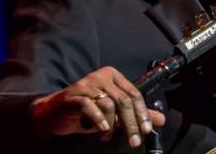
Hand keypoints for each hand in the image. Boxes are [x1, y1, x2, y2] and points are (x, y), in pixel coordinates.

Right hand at [31, 66, 164, 146]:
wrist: (54, 114)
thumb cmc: (86, 113)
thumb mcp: (114, 114)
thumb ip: (136, 114)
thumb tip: (161, 120)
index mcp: (113, 76)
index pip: (134, 93)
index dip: (142, 113)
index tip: (147, 130)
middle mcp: (100, 76)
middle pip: (123, 100)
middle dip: (131, 123)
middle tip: (134, 140)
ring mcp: (85, 84)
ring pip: (109, 104)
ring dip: (112, 125)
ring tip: (107, 136)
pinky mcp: (73, 96)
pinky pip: (90, 106)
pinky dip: (98, 119)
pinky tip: (101, 129)